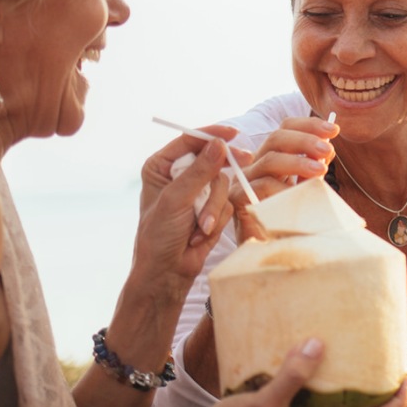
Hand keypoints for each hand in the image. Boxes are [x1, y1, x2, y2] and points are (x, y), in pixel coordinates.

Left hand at [134, 127, 245, 286]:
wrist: (166, 272)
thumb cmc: (159, 236)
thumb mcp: (177, 200)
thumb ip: (199, 172)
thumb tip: (219, 144)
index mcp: (162, 166)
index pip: (190, 141)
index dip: (212, 135)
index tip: (233, 134)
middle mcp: (179, 175)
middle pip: (212, 159)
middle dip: (221, 171)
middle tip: (247, 159)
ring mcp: (197, 192)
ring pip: (222, 183)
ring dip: (214, 207)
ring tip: (201, 227)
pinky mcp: (211, 208)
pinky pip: (227, 203)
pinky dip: (218, 219)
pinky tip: (201, 234)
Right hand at [212, 339, 406, 406]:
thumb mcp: (262, 403)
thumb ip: (291, 376)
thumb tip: (316, 344)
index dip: (397, 402)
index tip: (404, 376)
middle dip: (381, 398)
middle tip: (386, 368)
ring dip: (356, 397)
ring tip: (357, 367)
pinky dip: (330, 396)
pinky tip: (320, 375)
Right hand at [232, 116, 338, 241]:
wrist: (266, 254)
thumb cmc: (287, 222)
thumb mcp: (305, 191)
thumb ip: (313, 170)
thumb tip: (327, 149)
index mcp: (272, 158)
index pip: (285, 129)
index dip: (308, 125)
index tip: (334, 129)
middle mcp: (256, 165)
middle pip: (276, 138)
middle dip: (305, 139)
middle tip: (328, 149)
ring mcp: (244, 181)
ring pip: (269, 160)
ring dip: (297, 161)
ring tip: (321, 171)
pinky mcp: (237, 200)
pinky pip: (261, 187)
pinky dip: (284, 189)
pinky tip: (300, 196)